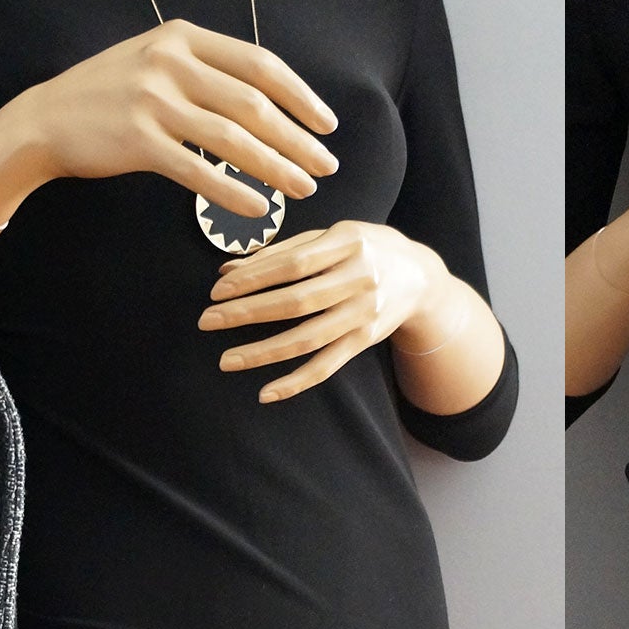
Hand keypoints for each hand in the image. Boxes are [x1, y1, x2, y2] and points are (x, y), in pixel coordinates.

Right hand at [19, 18, 339, 216]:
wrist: (45, 119)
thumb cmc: (110, 95)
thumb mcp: (157, 61)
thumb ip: (207, 69)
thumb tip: (270, 99)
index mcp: (182, 37)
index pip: (260, 64)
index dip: (301, 97)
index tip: (327, 125)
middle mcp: (170, 63)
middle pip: (255, 105)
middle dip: (299, 140)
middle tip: (327, 167)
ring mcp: (152, 100)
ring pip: (234, 140)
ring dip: (277, 168)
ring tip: (305, 189)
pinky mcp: (138, 140)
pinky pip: (200, 171)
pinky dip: (235, 192)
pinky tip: (261, 208)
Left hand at [197, 221, 457, 402]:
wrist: (420, 276)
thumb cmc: (365, 248)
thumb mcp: (330, 236)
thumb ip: (281, 251)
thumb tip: (227, 270)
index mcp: (348, 243)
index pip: (291, 264)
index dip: (252, 278)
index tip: (216, 290)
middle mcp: (360, 279)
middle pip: (296, 302)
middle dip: (247, 313)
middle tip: (208, 321)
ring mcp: (364, 314)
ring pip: (308, 339)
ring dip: (264, 352)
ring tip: (227, 360)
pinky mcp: (365, 340)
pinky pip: (327, 366)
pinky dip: (296, 382)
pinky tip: (266, 393)